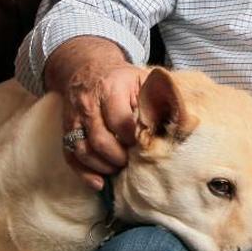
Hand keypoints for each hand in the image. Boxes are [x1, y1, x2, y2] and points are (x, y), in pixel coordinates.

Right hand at [61, 63, 149, 190]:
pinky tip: (98, 183)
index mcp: (112, 89)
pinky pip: (70, 154)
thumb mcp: (142, 79)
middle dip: (118, 157)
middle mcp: (90, 103)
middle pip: (101, 140)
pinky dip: (83, 172)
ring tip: (117, 169)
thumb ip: (160, 97)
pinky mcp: (66, 128)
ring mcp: (75, 117)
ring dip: (102, 166)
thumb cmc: (122, 78)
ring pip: (83, 150)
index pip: (121, 122)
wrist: (87, 67)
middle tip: (131, 162)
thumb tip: (185, 122)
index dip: (133, 139)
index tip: (143, 145)